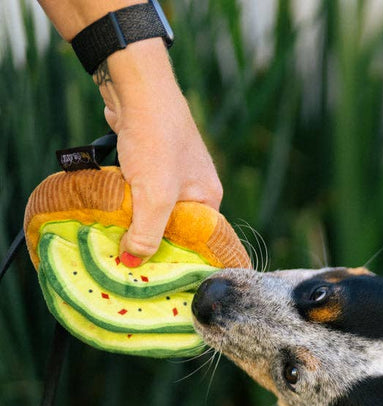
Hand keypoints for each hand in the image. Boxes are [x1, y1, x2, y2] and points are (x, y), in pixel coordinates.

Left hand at [96, 40, 221, 264]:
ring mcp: (170, 173)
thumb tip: (132, 263)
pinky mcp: (148, 162)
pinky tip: (108, 207)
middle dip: (148, 239)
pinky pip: (137, 192)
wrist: (137, 89)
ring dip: (131, 218)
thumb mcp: (154, 196)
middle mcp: (194, 188)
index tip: (153, 272)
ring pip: (150, 209)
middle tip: (126, 258)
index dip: (175, 257)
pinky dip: (123, 199)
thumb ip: (146, 233)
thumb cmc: (156, 140)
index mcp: (209, 198)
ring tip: (114, 234)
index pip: (196, 240)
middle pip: (171, 226)